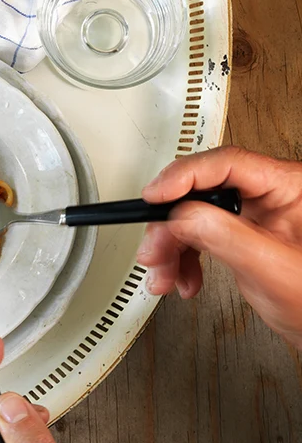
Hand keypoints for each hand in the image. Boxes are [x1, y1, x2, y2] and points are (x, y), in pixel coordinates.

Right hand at [138, 146, 301, 348]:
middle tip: (155, 249)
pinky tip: (182, 278)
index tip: (155, 196)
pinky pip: (198, 236)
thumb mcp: (274, 270)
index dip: (186, 176)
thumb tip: (181, 215)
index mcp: (290, 187)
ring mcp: (252, 216)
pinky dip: (182, 258)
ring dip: (171, 247)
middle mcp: (269, 195)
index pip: (228, 164)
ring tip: (164, 274)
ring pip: (193, 216)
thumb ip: (227, 237)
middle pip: (202, 192)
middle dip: (172, 225)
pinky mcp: (239, 236)